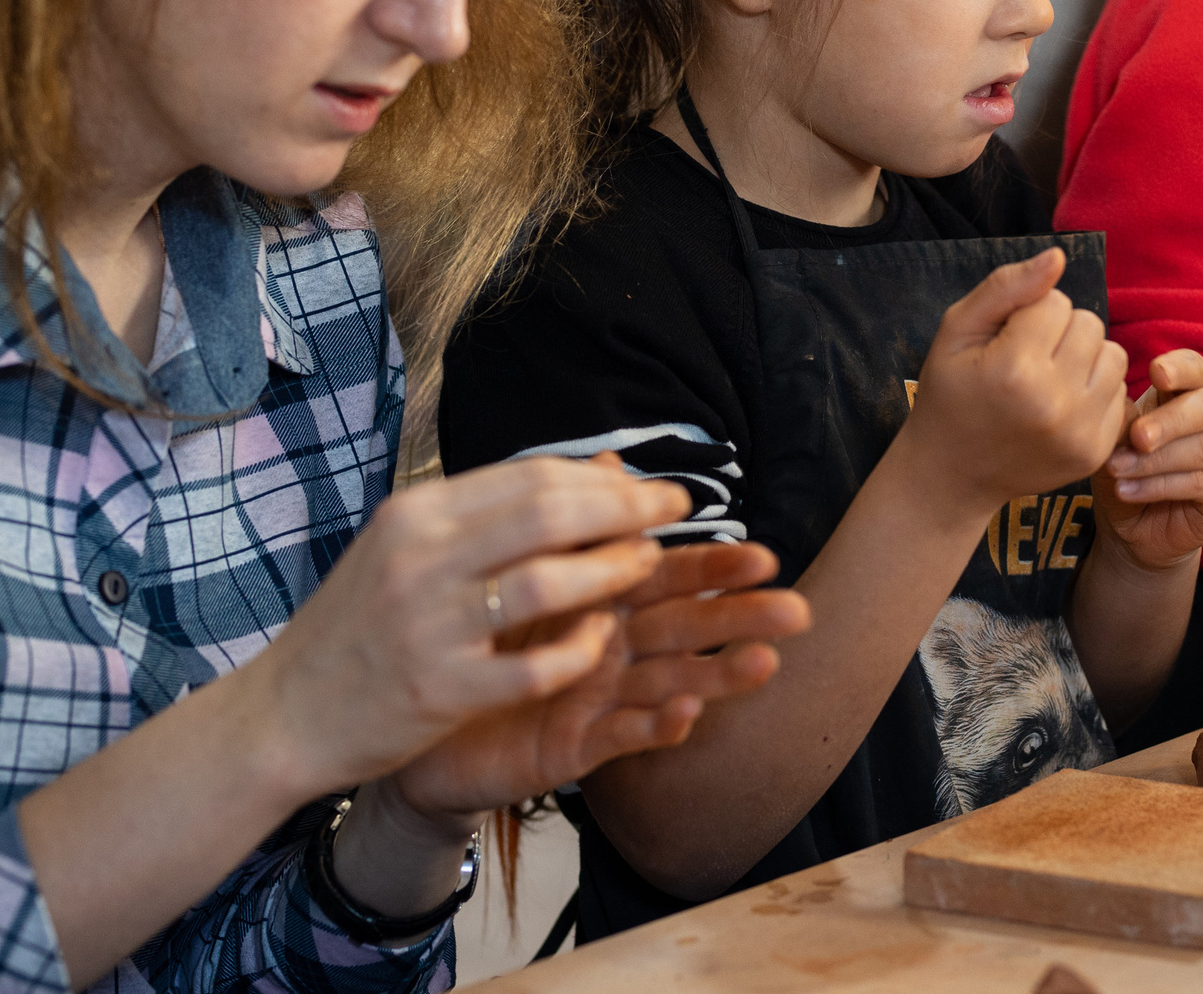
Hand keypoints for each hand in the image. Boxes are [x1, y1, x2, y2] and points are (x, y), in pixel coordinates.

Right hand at [248, 453, 692, 801]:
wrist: (285, 713)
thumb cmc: (358, 626)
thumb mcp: (404, 549)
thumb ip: (483, 514)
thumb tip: (581, 472)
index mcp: (414, 514)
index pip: (529, 476)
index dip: (601, 478)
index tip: (647, 484)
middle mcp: (421, 560)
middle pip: (548, 513)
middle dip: (625, 507)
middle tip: (675, 508)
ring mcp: (431, 627)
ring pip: (550, 583)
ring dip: (614, 569)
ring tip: (649, 564)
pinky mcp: (442, 692)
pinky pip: (536, 668)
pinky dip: (580, 650)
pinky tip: (602, 640)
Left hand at [384, 540, 810, 818]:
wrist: (406, 710)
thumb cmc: (472, 635)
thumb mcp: (520, 568)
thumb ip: (570, 519)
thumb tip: (610, 457)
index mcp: (603, 598)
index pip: (669, 575)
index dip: (714, 566)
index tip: (765, 554)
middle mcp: (611, 646)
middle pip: (684, 626)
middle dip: (739, 617)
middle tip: (795, 610)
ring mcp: (595, 696)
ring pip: (668, 680)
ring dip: (717, 673)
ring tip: (767, 662)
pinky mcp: (571, 744)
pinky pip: (618, 734)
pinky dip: (654, 725)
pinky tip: (686, 713)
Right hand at [907, 247, 1129, 508]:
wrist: (951, 475)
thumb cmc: (950, 393)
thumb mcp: (957, 330)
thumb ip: (1006, 287)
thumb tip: (1058, 255)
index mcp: (1015, 368)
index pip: (1056, 302)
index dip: (1028, 313)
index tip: (1004, 340)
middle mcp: (1054, 402)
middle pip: (1090, 324)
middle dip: (1060, 331)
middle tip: (1026, 358)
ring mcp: (1079, 432)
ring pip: (1113, 355)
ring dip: (1084, 357)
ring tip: (1048, 377)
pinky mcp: (1096, 451)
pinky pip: (1119, 393)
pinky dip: (1094, 390)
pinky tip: (1061, 404)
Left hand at [1092, 349, 1202, 569]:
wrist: (1135, 520)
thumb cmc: (1129, 462)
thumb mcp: (1119, 436)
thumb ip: (1125, 418)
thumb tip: (1119, 402)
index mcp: (1198, 384)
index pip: (1196, 367)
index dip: (1179, 368)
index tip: (1156, 372)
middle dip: (1169, 421)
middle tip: (1137, 436)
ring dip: (1156, 461)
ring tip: (1117, 470)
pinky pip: (1202, 483)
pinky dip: (1160, 486)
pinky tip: (1129, 490)